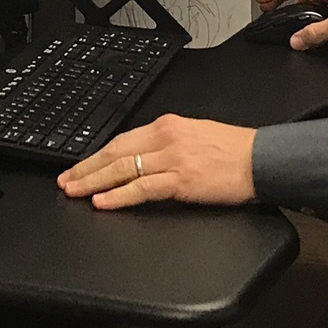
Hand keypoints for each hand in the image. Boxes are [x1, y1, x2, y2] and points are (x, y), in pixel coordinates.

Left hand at [57, 114, 256, 209]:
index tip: (79, 166)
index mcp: (168, 125)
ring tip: (75, 191)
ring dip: (94, 181)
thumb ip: (168, 144)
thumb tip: (142, 158)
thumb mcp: (195, 135)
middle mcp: (166, 138)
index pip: (122, 140)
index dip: (96, 155)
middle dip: (86, 168)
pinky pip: (142, 188)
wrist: (262, 159)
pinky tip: (102, 201)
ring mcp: (173, 158)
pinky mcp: (181, 180)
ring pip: (123, 169)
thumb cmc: (234, 151)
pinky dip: (119, 195)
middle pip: (115, 152)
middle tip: (65, 180)